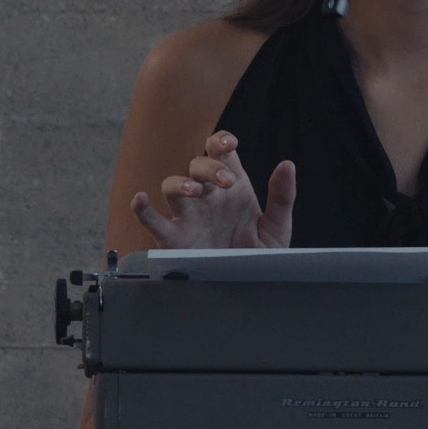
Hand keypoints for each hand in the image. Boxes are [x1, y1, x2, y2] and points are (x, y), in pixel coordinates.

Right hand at [131, 131, 295, 248]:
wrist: (248, 286)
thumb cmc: (260, 255)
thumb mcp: (277, 227)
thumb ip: (282, 196)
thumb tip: (287, 164)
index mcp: (231, 187)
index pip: (220, 152)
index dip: (221, 142)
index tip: (230, 145)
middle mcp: (207, 196)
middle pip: (197, 165)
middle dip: (210, 167)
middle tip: (227, 182)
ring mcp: (189, 215)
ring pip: (172, 185)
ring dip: (180, 183)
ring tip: (195, 192)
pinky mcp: (174, 238)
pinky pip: (153, 221)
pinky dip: (143, 209)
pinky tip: (140, 200)